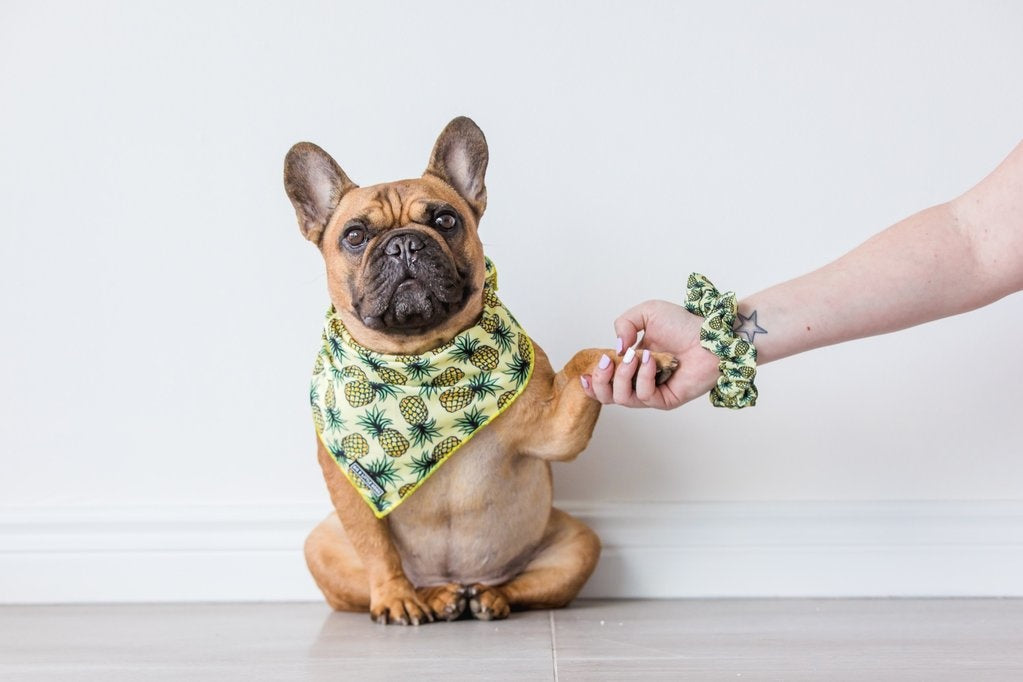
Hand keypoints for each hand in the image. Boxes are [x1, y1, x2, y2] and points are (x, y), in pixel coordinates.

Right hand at [581, 300, 718, 408]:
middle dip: (601, 379)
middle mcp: (639, 380)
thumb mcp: (647, 312)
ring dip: (622, 376)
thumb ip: (624, 323)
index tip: (584, 374)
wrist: (713, 336)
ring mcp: (652, 392)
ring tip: (635, 356)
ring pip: (621, 398)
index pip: (604, 381)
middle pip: (607, 396)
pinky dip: (643, 376)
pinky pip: (644, 395)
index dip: (591, 381)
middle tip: (609, 361)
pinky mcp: (665, 400)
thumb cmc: (684, 324)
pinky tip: (652, 360)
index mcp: (631, 363)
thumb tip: (616, 347)